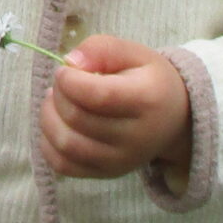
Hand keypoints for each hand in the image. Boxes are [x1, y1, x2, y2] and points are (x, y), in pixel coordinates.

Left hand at [39, 34, 193, 183]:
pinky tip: (57, 123)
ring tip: (56, 101)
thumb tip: (70, 62)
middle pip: (77, 119)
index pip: (98, 96)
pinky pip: (63, 165)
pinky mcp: (107, 173)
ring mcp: (121, 161)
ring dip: (49, 118)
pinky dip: (48, 144)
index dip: (70, 81)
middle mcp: (136, 137)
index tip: (65, 70)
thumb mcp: (134, 53)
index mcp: (147, 100)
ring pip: (66, 145)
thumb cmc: (149, 80)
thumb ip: (102, 48)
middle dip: (59, 94)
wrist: (174, 119)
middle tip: (63, 82)